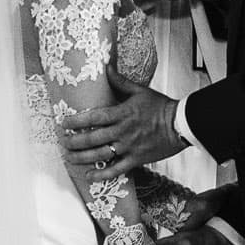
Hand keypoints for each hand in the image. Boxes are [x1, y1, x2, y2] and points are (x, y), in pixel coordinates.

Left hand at [61, 66, 185, 179]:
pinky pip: (117, 170)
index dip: (77, 121)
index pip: (94, 117)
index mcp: (122, 113)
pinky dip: (102, 175)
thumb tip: (106, 67)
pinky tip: (89, 176)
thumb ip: (120, 82)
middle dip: (75, 142)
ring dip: (82, 158)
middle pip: (93, 138)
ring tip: (69, 158)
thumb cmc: (161, 107)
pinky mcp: (137, 159)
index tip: (64, 124)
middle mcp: (123, 131)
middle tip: (63, 143)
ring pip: (101, 155)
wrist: (181, 124)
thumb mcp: (140, 91)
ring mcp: (129, 147)